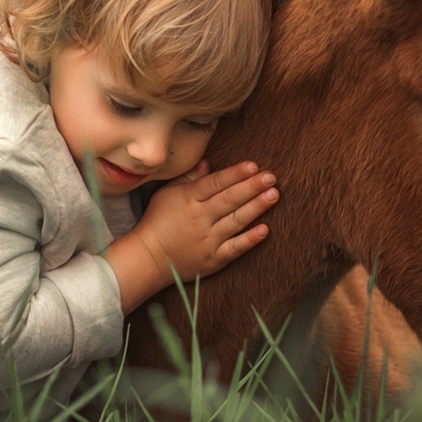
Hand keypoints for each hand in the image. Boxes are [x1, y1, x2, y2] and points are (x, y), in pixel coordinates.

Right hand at [103, 160, 277, 311]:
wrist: (147, 258)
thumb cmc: (157, 221)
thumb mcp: (167, 194)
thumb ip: (189, 178)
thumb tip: (208, 162)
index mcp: (189, 199)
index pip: (216, 183)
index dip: (235, 173)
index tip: (254, 165)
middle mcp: (200, 219)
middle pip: (230, 200)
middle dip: (252, 187)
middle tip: (271, 177)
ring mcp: (208, 240)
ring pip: (236, 221)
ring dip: (256, 207)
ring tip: (274, 195)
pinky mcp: (213, 259)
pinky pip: (234, 248)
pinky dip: (250, 239)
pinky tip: (265, 229)